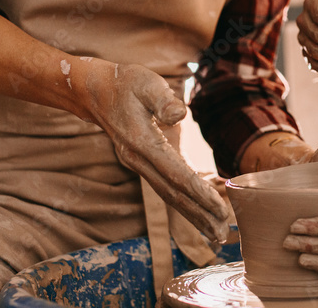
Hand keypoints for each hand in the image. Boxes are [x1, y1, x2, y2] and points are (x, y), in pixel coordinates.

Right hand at [83, 62, 229, 242]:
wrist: (95, 92)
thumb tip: (180, 113)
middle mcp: (138, 159)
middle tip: (222, 232)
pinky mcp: (143, 164)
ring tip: (215, 233)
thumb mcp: (146, 83)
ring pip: (168, 195)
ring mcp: (138, 164)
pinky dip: (184, 203)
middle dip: (199, 213)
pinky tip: (199, 214)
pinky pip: (165, 188)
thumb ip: (163, 100)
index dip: (198, 190)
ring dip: (192, 215)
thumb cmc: (126, 83)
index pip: (175, 172)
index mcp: (141, 141)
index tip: (219, 205)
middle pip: (172, 193)